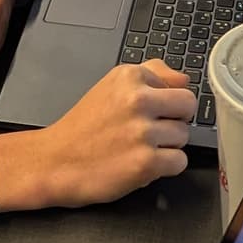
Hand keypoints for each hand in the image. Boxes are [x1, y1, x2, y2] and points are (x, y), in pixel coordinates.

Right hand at [0, 60, 195, 209]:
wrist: (54, 161)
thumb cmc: (83, 127)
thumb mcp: (112, 86)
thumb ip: (151, 74)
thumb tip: (183, 78)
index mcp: (130, 76)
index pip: (178, 84)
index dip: (165, 102)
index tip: (146, 112)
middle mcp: (137, 99)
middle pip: (188, 106)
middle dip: (174, 120)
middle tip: (151, 131)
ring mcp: (142, 132)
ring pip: (184, 136)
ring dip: (167, 146)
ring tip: (139, 147)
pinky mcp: (146, 162)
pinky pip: (180, 162)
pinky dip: (165, 168)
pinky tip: (142, 164)